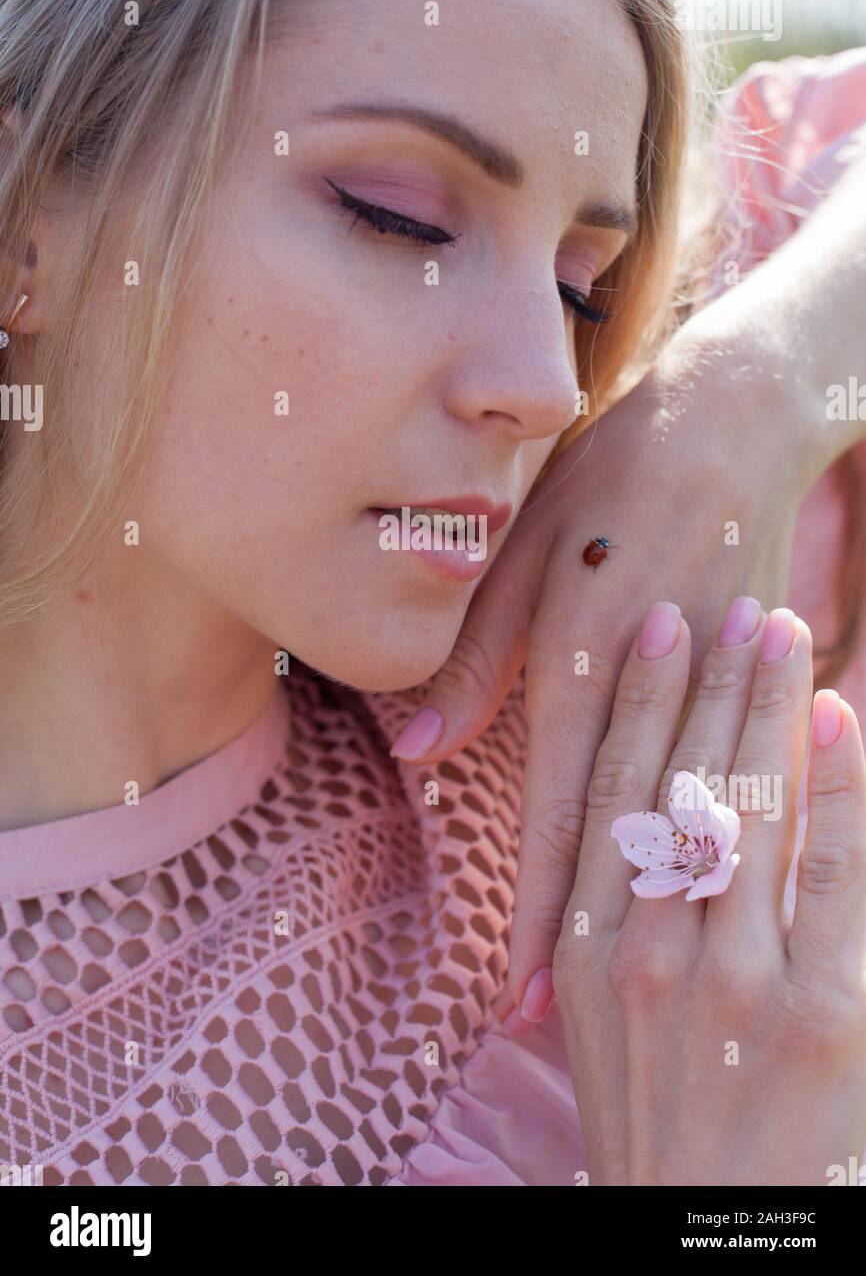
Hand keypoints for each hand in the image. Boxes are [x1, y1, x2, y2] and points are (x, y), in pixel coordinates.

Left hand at [389, 333, 810, 1020]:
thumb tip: (415, 749)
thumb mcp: (526, 548)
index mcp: (591, 651)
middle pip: (626, 829)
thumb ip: (471, 653)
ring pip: (683, 812)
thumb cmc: (612, 474)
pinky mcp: (758, 674)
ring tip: (626, 981)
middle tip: (560, 1020)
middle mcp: (662, 684)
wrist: (739, 415)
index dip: (543, 903)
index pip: (562, 806)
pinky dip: (708, 834)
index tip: (525, 988)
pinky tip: (701, 886)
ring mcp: (720, 681)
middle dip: (591, 930)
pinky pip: (730, 771)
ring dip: (651, 898)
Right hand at [553, 597, 865, 1184]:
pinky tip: (844, 721)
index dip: (636, 702)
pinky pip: (831, 871)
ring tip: (787, 634)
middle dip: (713, 683)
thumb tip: (617, 836)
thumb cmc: (652, 1121)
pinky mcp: (818, 1016)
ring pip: (749, 809)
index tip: (657, 630)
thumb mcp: (595, 1019)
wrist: (698, 1235)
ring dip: (772, 710)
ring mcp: (731, 982)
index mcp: (583, 945)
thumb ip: (596, 923)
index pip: (608, 791)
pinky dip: (840, 786)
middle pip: (679, 780)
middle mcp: (644, 950)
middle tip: (737, 604)